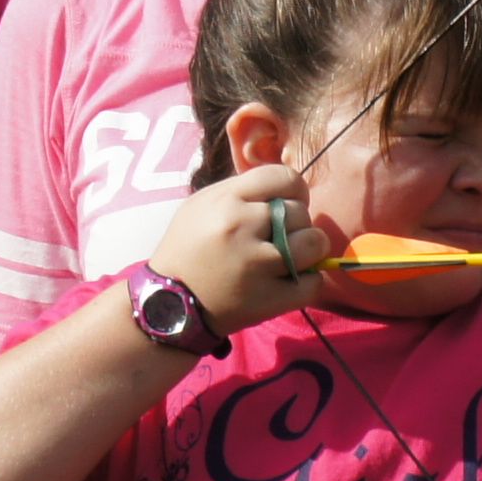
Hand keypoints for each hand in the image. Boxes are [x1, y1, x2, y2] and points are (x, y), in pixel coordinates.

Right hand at [150, 165, 340, 335]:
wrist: (168, 303)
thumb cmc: (188, 249)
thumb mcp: (202, 205)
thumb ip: (243, 192)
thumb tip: (286, 190)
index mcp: (226, 200)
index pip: (285, 177)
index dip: (294, 191)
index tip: (287, 205)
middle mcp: (241, 227)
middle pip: (300, 212)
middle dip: (295, 224)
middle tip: (277, 239)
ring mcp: (256, 264)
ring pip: (314, 243)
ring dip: (309, 250)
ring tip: (291, 258)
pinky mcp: (269, 298)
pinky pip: (314, 282)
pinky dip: (308, 281)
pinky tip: (290, 281)